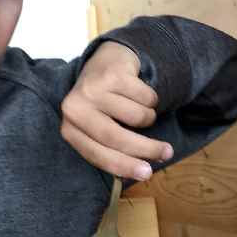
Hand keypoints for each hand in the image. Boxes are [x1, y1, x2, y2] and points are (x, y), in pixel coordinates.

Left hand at [61, 42, 172, 179]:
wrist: (106, 61)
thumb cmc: (104, 105)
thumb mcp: (98, 128)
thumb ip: (112, 150)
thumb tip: (136, 174)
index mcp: (69, 129)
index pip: (97, 155)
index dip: (124, 166)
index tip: (147, 174)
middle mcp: (75, 108)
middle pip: (116, 138)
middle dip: (146, 149)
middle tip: (167, 153)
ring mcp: (92, 89)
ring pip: (137, 116)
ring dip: (149, 117)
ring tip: (143, 110)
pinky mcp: (112, 74)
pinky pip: (146, 97)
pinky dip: (151, 99)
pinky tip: (140, 92)